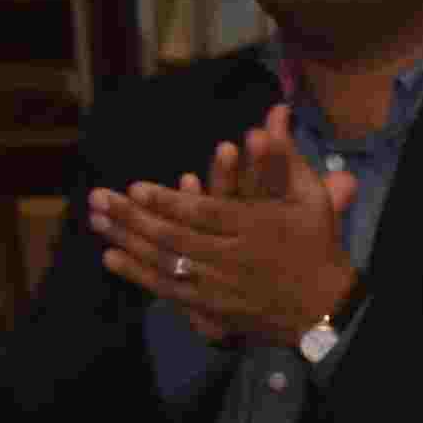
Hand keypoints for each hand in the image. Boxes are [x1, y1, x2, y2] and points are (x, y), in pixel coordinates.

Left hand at [82, 112, 357, 349]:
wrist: (327, 308)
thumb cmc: (317, 245)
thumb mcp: (311, 197)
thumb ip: (286, 157)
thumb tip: (273, 115)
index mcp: (258, 228)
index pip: (207, 214)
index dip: (170, 202)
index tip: (136, 187)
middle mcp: (235, 258)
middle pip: (176, 237)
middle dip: (133, 217)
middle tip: (97, 198)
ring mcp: (222, 286)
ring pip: (167, 262)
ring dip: (127, 240)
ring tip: (95, 220)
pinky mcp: (213, 307)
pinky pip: (169, 289)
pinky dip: (138, 273)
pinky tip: (110, 256)